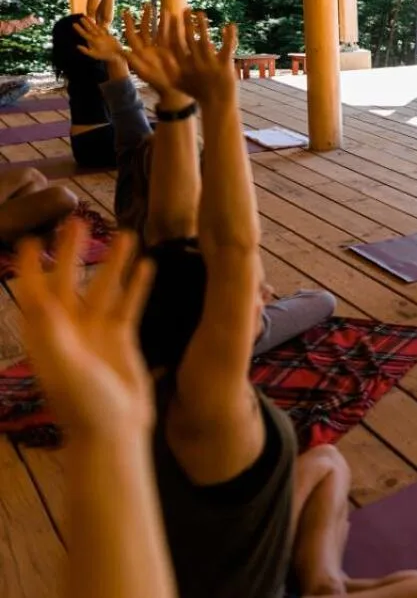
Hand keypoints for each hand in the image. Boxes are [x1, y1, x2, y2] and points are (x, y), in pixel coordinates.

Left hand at [11, 221, 154, 437]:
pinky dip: (136, 285)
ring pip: (104, 288)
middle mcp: (69, 329)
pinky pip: (129, 305)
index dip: (33, 266)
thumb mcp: (64, 366)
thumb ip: (52, 331)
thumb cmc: (83, 404)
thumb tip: (36, 294)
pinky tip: (147, 265)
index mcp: (47, 335)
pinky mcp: (121, 339)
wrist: (113, 432)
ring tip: (125, 234)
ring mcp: (96, 333)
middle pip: (69, 281)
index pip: (35, 291)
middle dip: (73, 252)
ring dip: (112, 262)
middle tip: (78, 221)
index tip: (33, 238)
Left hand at [72, 16, 123, 63]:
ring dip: (91, 23)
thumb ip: (86, 51)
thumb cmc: (104, 56)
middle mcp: (96, 38)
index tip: (74, 24)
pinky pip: (104, 30)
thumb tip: (77, 47)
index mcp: (92, 42)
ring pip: (96, 28)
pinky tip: (100, 22)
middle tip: (80, 18)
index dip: (79, 29)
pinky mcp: (109, 36)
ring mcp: (102, 37)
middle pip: (89, 29)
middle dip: (85, 23)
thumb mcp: (94, 55)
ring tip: (87, 16)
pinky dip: (102, 26)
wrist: (115, 56)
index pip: (84, 34)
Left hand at [123, 5, 186, 104]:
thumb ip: (133, 60)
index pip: (132, 34)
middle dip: (146, 16)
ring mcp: (160, 48)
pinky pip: (170, 36)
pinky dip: (172, 27)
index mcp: (139, 52)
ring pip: (159, 31)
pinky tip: (175, 18)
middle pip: (146, 29)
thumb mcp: (143, 71)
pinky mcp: (170, 50)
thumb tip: (122, 50)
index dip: (129, 23)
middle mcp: (149, 48)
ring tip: (162, 8)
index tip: (126, 12)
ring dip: (160, 19)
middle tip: (146, 4)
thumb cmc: (156, 81)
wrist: (170, 87)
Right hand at [167, 11, 239, 105]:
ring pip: (205, 40)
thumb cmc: (198, 93)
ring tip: (200, 12)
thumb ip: (168, 70)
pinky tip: (230, 24)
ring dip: (203, 25)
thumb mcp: (178, 83)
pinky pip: (227, 48)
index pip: (174, 44)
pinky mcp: (225, 66)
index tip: (169, 16)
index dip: (171, 29)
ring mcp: (210, 65)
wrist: (217, 104)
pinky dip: (229, 36)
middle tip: (185, 9)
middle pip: (188, 39)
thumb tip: (154, 60)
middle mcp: (195, 64)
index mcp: (183, 67)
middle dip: (186, 23)